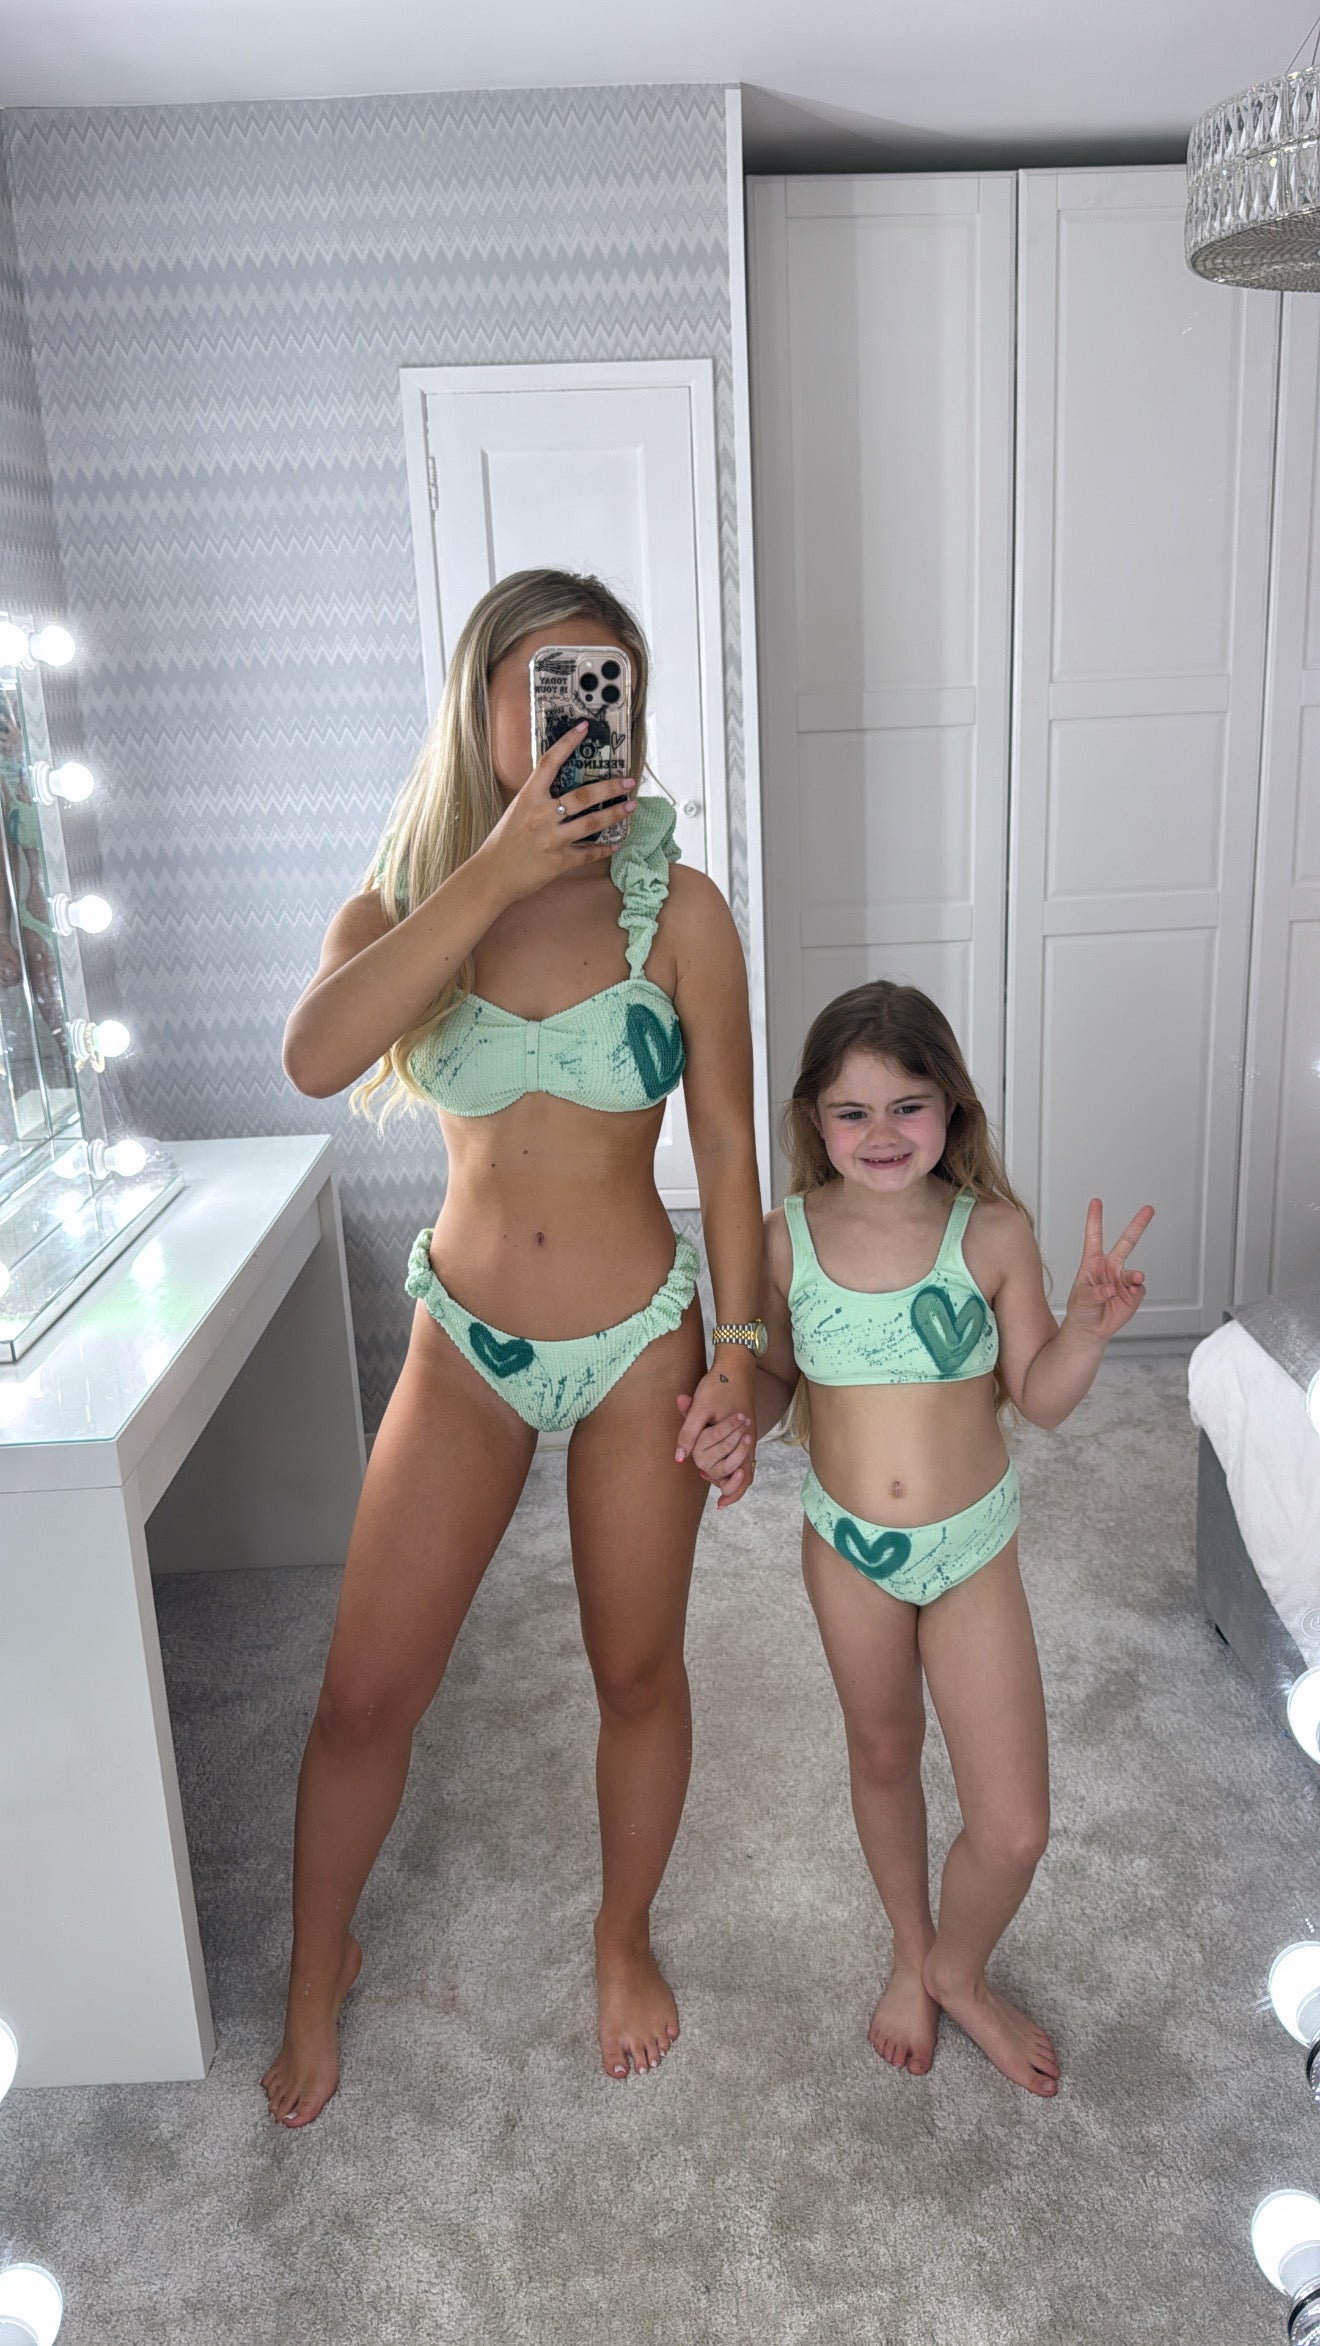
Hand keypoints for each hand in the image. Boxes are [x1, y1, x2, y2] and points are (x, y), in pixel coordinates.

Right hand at [476, 722, 636, 902]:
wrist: (492, 874)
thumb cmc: (504, 841)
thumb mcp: (517, 811)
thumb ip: (538, 798)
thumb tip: (562, 786)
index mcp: (528, 797)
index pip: (549, 763)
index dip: (567, 743)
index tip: (583, 727)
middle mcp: (542, 815)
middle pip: (583, 795)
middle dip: (610, 787)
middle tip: (628, 781)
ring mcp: (552, 838)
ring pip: (592, 823)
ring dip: (615, 814)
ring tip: (631, 806)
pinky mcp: (559, 861)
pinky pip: (588, 853)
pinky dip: (605, 848)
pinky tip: (616, 843)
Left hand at [675, 1361, 757, 1508]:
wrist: (735, 1365)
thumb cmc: (718, 1385)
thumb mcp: (699, 1408)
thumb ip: (689, 1433)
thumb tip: (680, 1459)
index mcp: (741, 1438)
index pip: (743, 1476)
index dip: (732, 1492)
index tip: (719, 1504)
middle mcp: (749, 1439)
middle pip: (745, 1473)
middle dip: (730, 1487)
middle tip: (718, 1498)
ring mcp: (750, 1433)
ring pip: (745, 1463)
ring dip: (731, 1475)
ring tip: (715, 1483)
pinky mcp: (746, 1426)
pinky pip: (743, 1451)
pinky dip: (732, 1460)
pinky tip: (717, 1459)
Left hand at [1064, 1198, 1154, 1344]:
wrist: (1090, 1330)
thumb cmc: (1081, 1310)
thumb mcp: (1081, 1300)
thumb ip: (1095, 1293)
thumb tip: (1111, 1288)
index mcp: (1093, 1263)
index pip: (1094, 1237)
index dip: (1095, 1219)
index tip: (1096, 1202)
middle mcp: (1110, 1268)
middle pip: (1126, 1242)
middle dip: (1138, 1225)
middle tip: (1148, 1210)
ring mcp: (1123, 1280)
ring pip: (1134, 1272)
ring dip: (1136, 1276)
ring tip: (1136, 1279)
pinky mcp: (1133, 1294)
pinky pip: (1139, 1289)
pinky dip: (1136, 1292)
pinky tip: (1130, 1295)